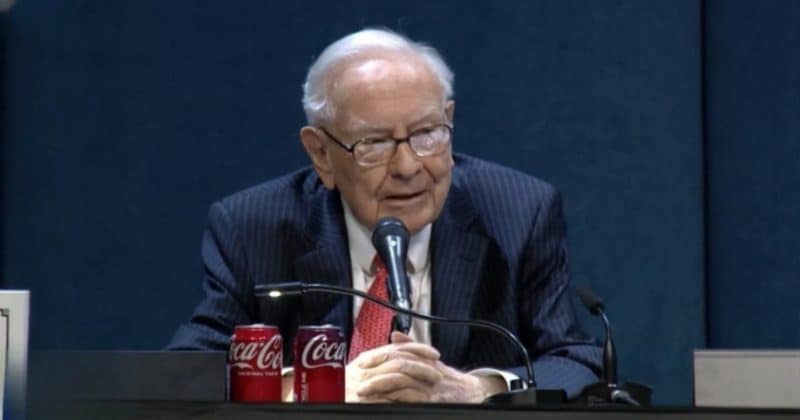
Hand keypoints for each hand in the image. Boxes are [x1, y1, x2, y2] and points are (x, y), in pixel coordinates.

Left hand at [353, 332, 506, 402]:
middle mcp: (423, 369)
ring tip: (367, 394)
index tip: (360, 363)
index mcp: (419, 359)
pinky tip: (385, 402)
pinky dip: (397, 400)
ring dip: (382, 388)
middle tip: (358, 381)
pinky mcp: (433, 399)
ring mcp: (428, 384)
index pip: (395, 353)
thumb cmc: (448, 379)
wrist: (471, 392)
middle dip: (375, 374)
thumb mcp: (429, 361)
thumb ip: (411, 348)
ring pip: (402, 381)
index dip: (377, 357)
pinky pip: (412, 398)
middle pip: (396, 365)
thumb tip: (394, 335)